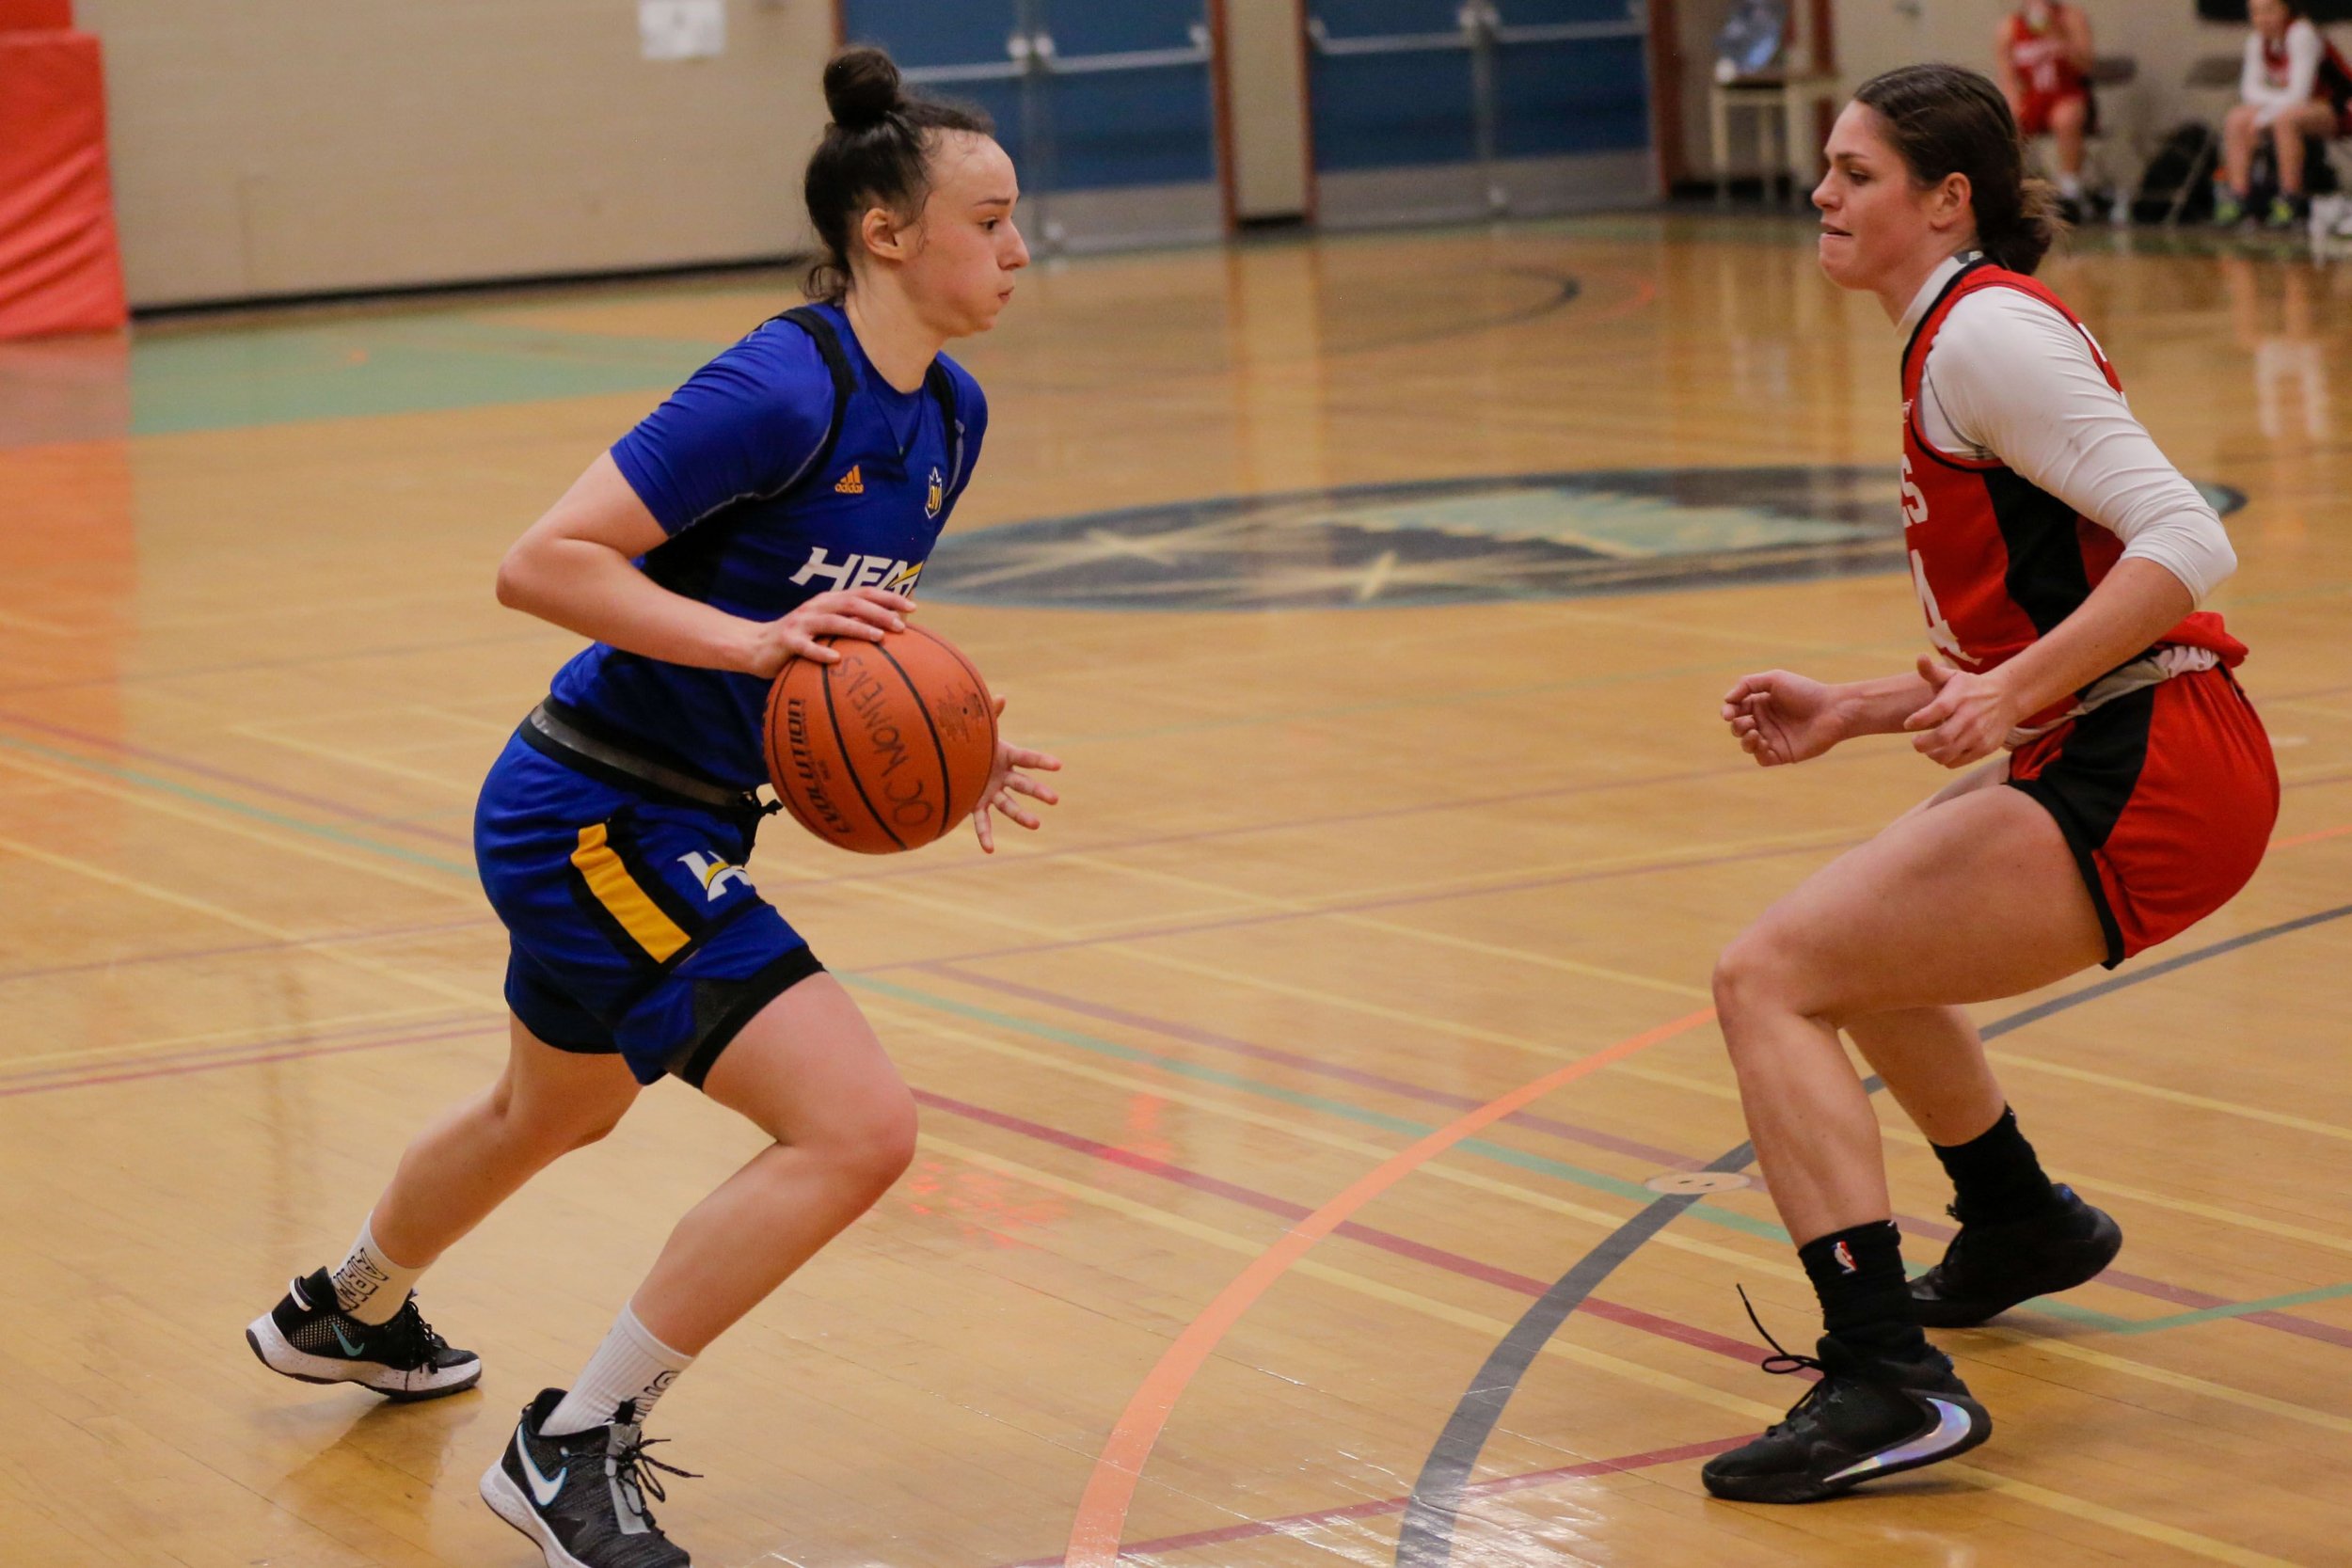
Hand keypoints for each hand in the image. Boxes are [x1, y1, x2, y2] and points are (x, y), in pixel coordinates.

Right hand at [741, 588, 912, 676]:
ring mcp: (801, 622)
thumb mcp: (826, 630)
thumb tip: (888, 634)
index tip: (913, 608)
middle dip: (880, 612)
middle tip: (902, 626)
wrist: (755, 646)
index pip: (864, 593)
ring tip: (879, 638)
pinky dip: (820, 652)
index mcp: (830, 601)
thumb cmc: (800, 640)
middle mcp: (817, 606)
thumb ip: (851, 626)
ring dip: (858, 628)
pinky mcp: (786, 640)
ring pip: (833, 621)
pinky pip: (805, 646)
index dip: (888, 597)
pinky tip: (836, 661)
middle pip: (853, 603)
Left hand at [972, 695, 1061, 853]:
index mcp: (1005, 755)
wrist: (949, 756)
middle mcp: (1002, 776)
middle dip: (1039, 791)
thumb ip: (989, 713)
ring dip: (1022, 815)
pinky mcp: (976, 804)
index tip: (1058, 765)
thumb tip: (1000, 696)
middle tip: (1054, 799)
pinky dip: (985, 836)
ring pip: (1009, 805)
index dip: (1042, 761)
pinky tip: (989, 850)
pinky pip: (982, 822)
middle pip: (1024, 784)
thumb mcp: (978, 726)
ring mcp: (991, 792)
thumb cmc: (967, 739)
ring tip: (1036, 825)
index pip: (1027, 758)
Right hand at [1721, 670, 1845, 766]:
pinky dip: (1756, 751)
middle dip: (1736, 725)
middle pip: (1738, 727)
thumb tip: (1726, 700)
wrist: (1832, 710)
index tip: (1728, 712)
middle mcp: (1765, 722)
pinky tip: (1762, 740)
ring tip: (1754, 731)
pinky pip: (1760, 758)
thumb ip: (1747, 684)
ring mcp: (1773, 739)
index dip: (1728, 711)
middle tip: (1748, 722)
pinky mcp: (1782, 754)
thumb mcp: (1774, 679)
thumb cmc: (1805, 691)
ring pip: (1746, 744)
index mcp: (1762, 704)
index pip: (1736, 709)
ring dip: (1744, 738)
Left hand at [1902, 655, 2021, 768]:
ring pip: (1949, 753)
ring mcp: (1978, 734)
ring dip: (1932, 754)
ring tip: (1927, 748)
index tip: (1909, 723)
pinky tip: (1942, 752)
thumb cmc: (1970, 688)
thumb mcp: (1952, 676)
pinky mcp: (1985, 747)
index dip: (1919, 719)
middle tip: (1916, 741)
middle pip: (1942, 738)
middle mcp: (1969, 717)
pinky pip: (1959, 761)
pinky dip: (1946, 760)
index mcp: (1959, 698)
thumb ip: (1932, 671)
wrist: (2006, 698)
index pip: (1937, 710)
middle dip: (1921, 744)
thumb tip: (1920, 657)